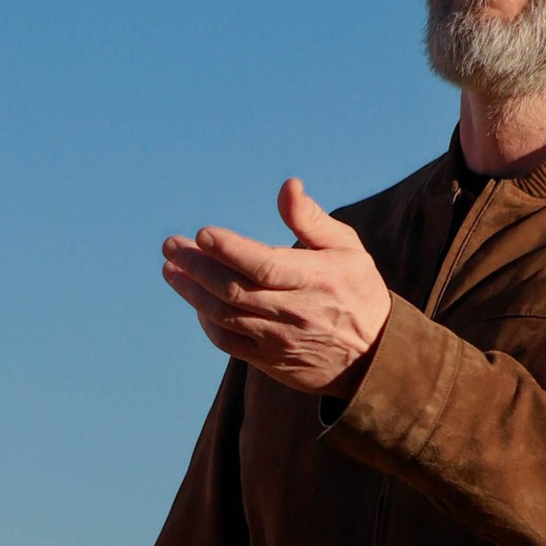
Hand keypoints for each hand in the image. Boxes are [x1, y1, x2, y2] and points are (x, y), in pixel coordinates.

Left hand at [159, 181, 389, 396]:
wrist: (374, 358)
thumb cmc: (357, 290)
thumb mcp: (347, 248)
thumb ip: (310, 219)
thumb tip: (287, 185)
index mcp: (316, 279)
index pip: (265, 265)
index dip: (230, 250)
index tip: (202, 233)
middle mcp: (295, 311)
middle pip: (234, 290)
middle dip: (197, 266)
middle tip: (170, 246)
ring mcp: (279, 340)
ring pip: (225, 315)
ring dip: (192, 292)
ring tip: (171, 269)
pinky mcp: (269, 360)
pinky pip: (228, 341)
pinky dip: (207, 321)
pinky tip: (196, 301)